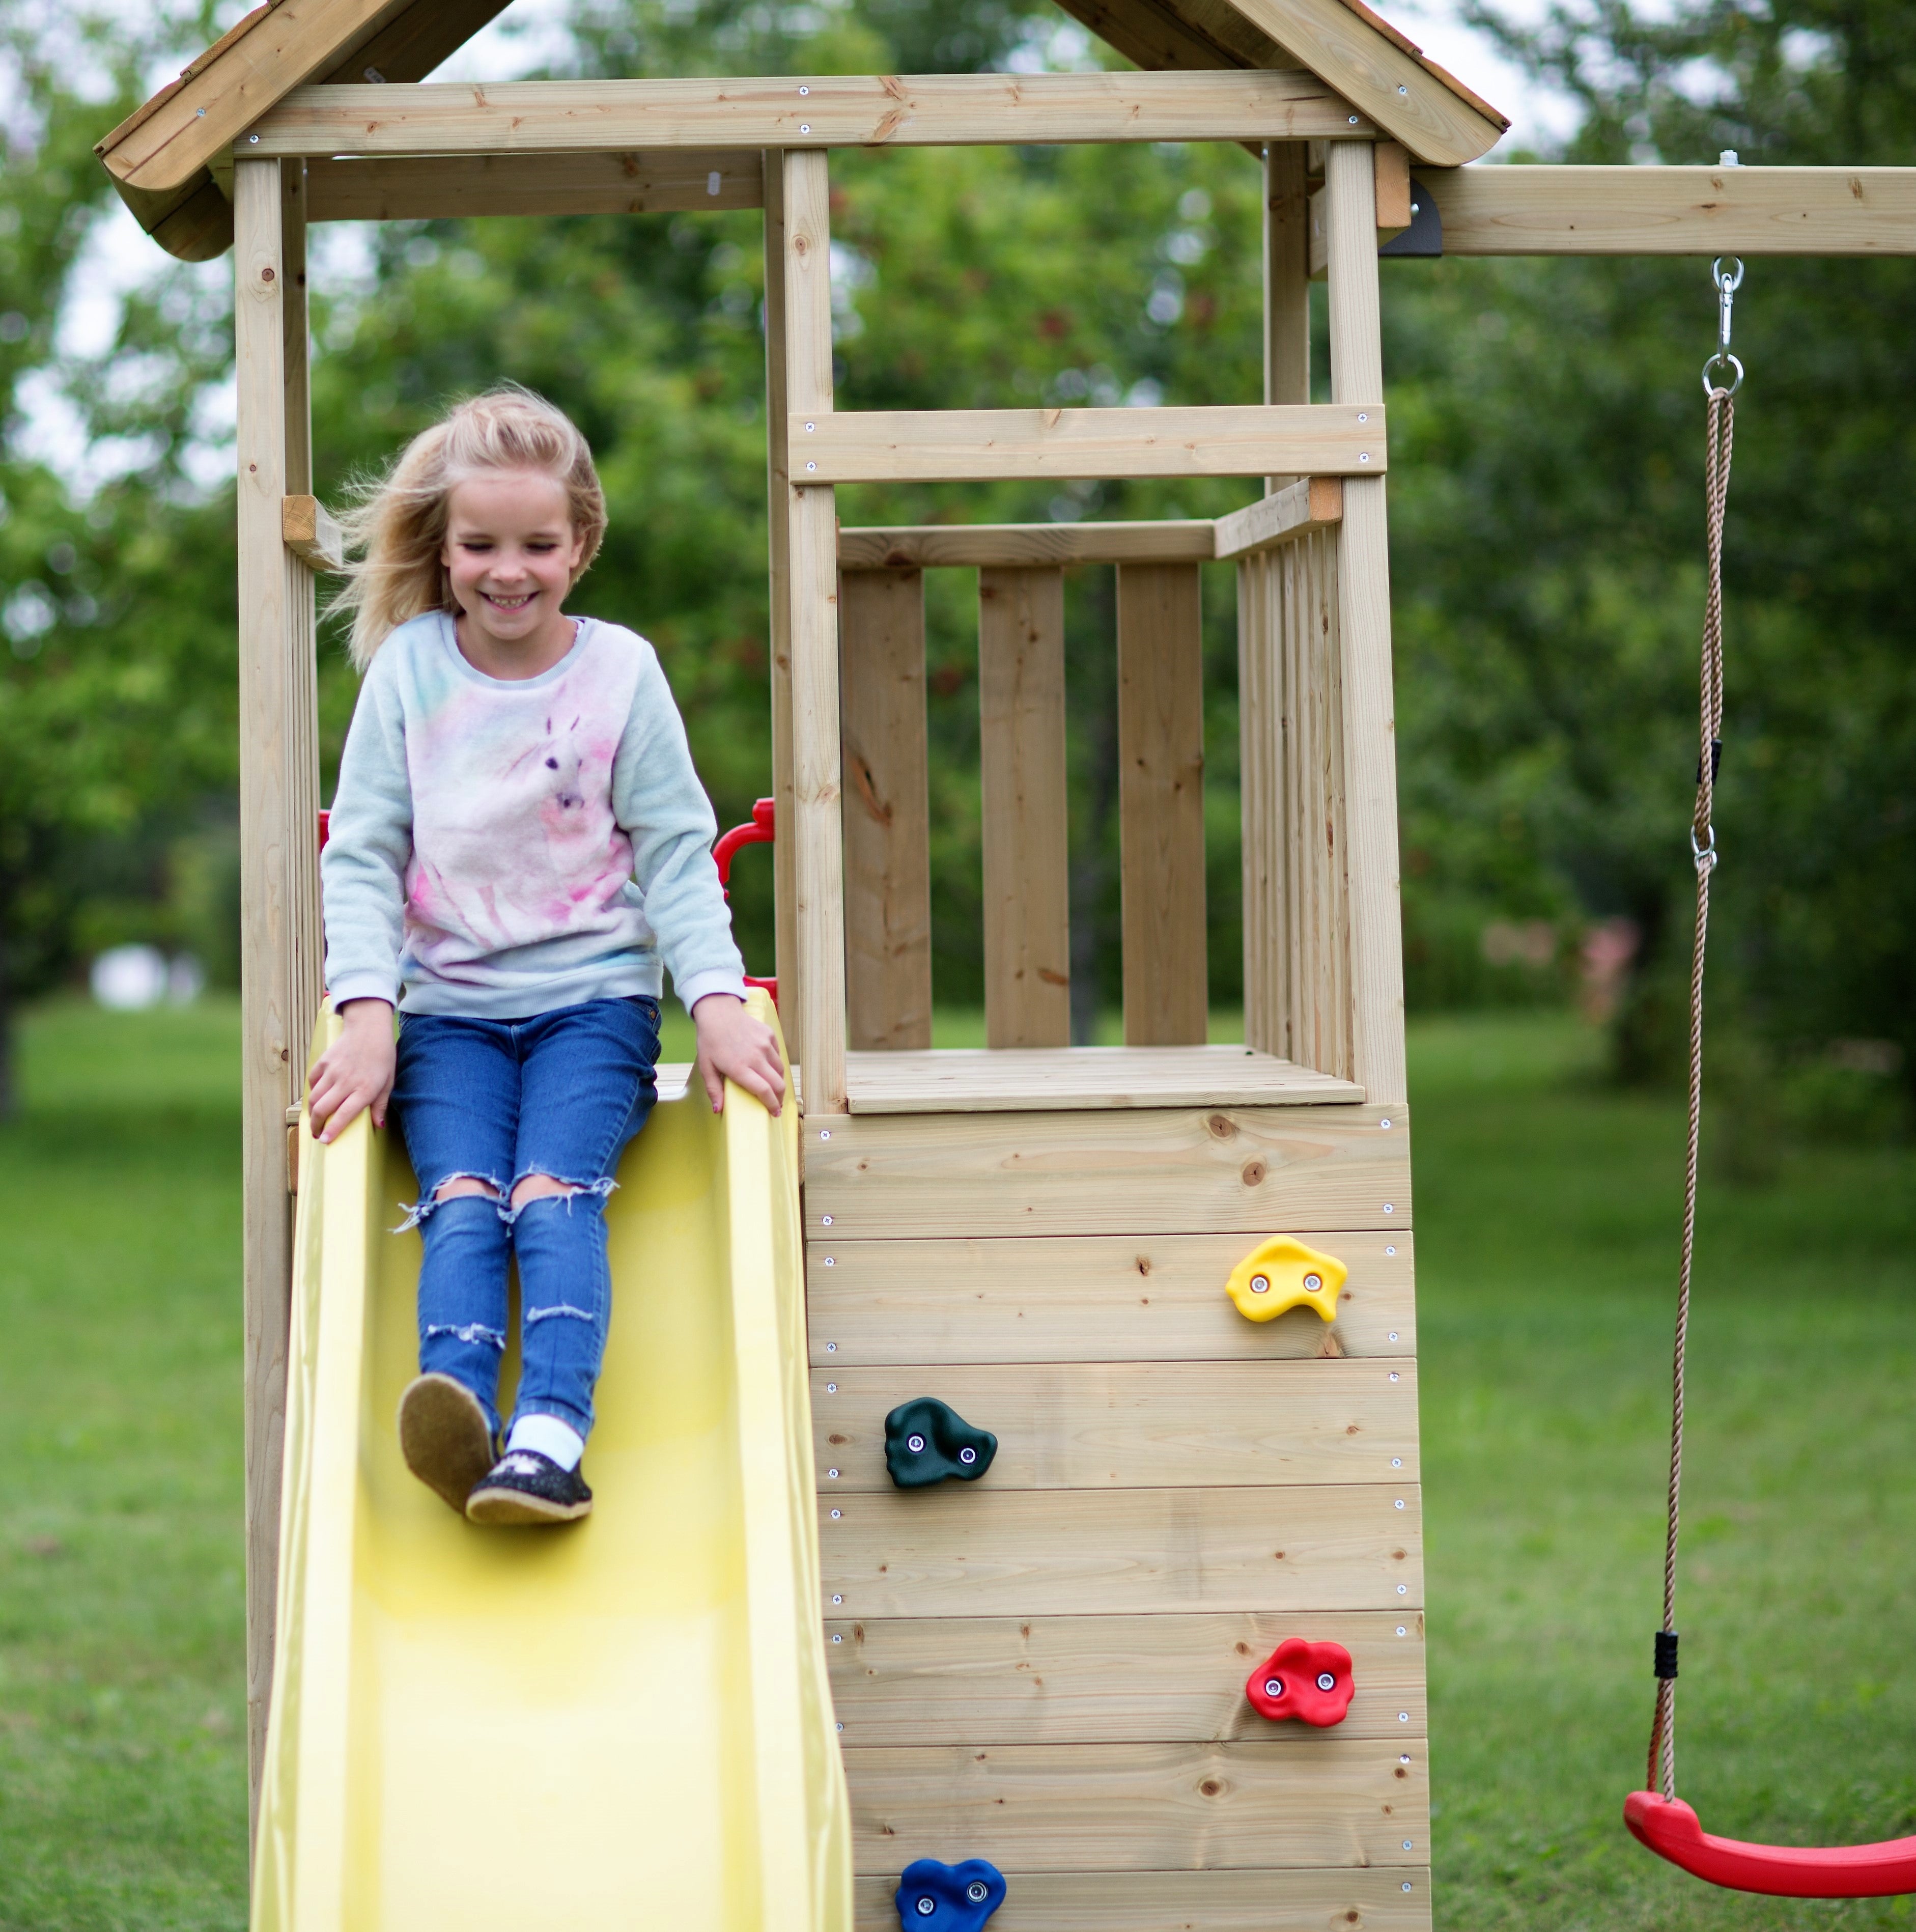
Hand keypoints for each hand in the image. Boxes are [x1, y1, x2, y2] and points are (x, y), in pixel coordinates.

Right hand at [308, 999, 396, 1143]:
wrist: (369, 1028)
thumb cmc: (383, 1056)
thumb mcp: (389, 1081)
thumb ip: (381, 1104)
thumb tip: (378, 1125)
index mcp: (364, 1089)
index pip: (344, 1114)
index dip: (332, 1130)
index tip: (324, 1141)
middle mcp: (346, 1081)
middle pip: (322, 1109)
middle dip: (316, 1125)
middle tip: (317, 1133)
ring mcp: (332, 1071)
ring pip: (314, 1097)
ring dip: (312, 1112)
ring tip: (315, 1119)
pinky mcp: (323, 1062)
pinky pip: (312, 1082)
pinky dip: (312, 1092)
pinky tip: (317, 1097)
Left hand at [692, 993, 785, 1115]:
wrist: (718, 1013)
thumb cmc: (710, 1041)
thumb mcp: (706, 1067)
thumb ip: (714, 1089)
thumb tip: (718, 1110)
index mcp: (739, 1067)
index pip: (764, 1090)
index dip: (771, 1104)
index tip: (774, 1112)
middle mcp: (756, 1057)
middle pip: (778, 1083)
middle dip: (779, 1097)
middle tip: (775, 1103)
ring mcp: (765, 1045)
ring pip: (780, 1069)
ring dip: (778, 1081)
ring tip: (772, 1086)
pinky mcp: (769, 1035)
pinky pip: (778, 1055)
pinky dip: (775, 1064)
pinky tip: (768, 1067)